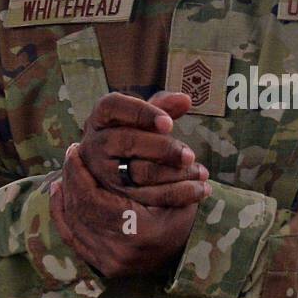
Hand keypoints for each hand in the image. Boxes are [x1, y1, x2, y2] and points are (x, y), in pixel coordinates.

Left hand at [49, 142, 204, 278]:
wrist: (188, 249)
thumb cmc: (186, 209)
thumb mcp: (182, 182)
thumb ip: (161, 154)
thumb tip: (167, 107)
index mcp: (141, 232)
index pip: (92, 198)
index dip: (79, 173)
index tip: (76, 149)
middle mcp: (122, 252)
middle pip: (80, 211)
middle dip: (71, 180)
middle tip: (70, 156)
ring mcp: (111, 262)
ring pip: (74, 224)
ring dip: (66, 194)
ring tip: (65, 172)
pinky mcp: (104, 266)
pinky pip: (73, 239)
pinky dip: (63, 214)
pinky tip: (59, 192)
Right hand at [78, 91, 206, 205]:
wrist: (117, 165)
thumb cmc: (135, 132)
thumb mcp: (145, 115)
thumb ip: (163, 105)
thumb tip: (185, 100)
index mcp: (102, 116)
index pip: (114, 107)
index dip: (142, 113)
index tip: (170, 124)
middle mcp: (97, 143)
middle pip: (126, 141)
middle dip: (162, 148)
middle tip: (190, 155)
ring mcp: (104, 171)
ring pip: (137, 172)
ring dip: (174, 173)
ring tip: (201, 172)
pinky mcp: (118, 195)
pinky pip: (148, 196)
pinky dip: (177, 194)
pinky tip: (199, 189)